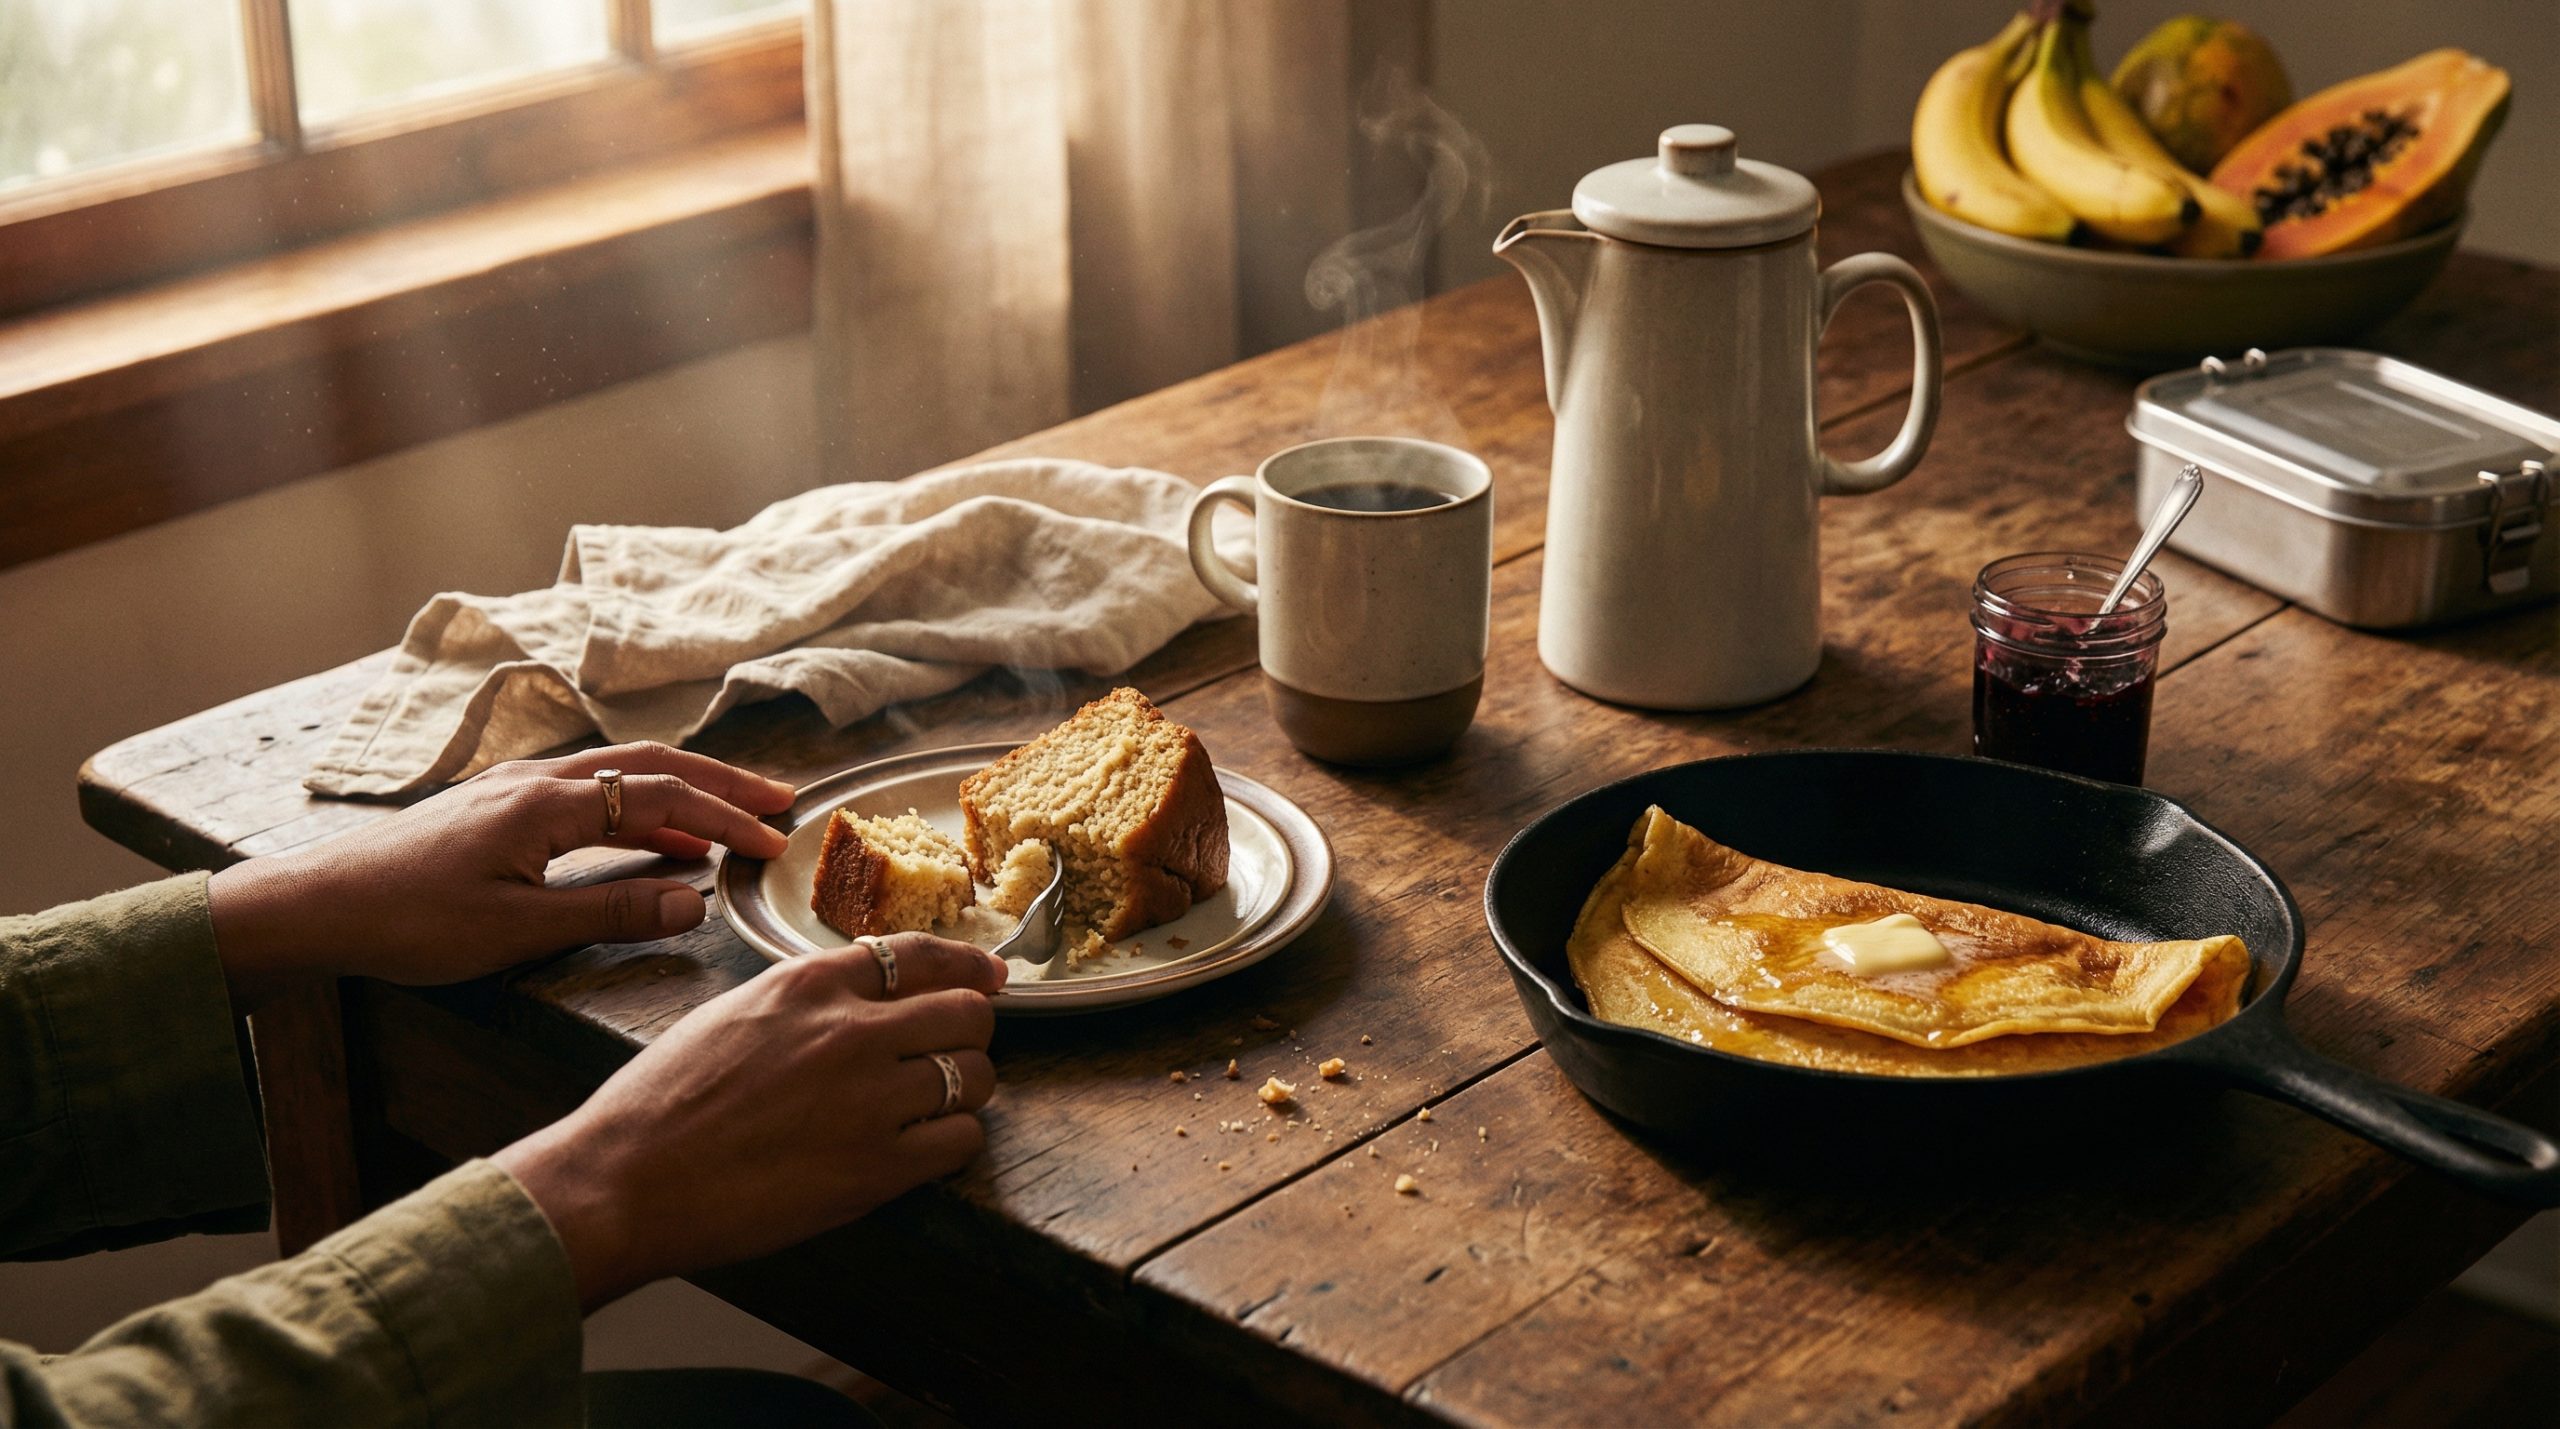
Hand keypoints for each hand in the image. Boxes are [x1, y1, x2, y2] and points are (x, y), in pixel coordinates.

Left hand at [206, 742, 793, 1008]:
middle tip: (780, 800)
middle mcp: (537, 781)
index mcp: (547, 805)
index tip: (774, 842)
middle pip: (652, 765)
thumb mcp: (516, 929)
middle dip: (722, 783)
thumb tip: (694, 898)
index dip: (725, 819)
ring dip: (682, 788)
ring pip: (621, 771)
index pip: (662, 797)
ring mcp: (515, 789)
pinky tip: (649, 830)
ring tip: (730, 813)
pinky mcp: (498, 807)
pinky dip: (638, 801)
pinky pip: (590, 789)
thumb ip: (610, 911)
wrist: (316, 906)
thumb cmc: (408, 922)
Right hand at [493, 932, 1006, 1308]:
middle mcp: (850, 1030)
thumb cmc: (659, 1103)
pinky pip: (960, 1141)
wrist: (624, 1179)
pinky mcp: (877, 1168)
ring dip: (965, 1090)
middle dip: (970, 1031)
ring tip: (937, 1105)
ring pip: (975, 1076)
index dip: (966, 967)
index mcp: (808, 984)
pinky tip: (924, 1149)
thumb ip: (804, 1001)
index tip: (988, 977)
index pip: (920, 954)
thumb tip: (860, 1000)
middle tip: (959, 1052)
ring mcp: (870, 1098)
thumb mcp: (732, 1013)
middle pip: (966, 1012)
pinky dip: (953, 1143)